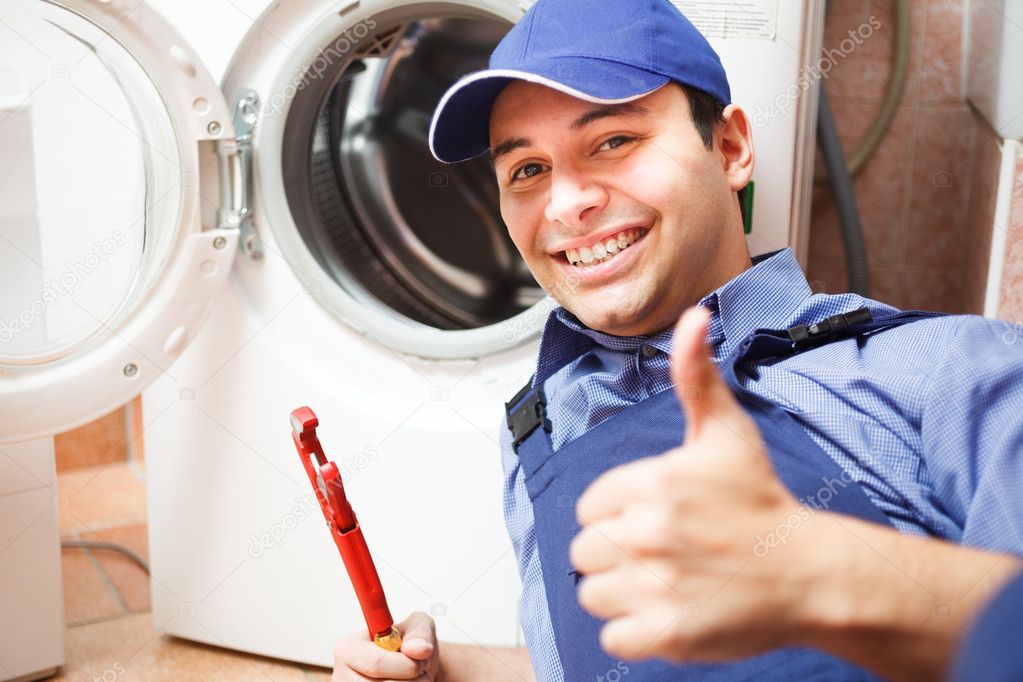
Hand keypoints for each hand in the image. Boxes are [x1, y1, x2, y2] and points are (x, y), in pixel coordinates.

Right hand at [332, 612, 440, 679]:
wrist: (409, 670)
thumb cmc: (408, 645)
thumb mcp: (417, 626)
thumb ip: (419, 632)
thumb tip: (418, 649)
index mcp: (348, 649)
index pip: (376, 663)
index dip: (406, 665)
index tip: (421, 661)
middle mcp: (342, 676)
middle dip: (413, 680)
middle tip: (422, 671)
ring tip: (416, 679)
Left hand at [569, 306, 813, 662]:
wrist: (809, 573)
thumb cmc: (761, 500)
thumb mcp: (727, 431)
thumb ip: (696, 375)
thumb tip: (694, 316)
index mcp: (651, 483)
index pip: (590, 507)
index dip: (618, 513)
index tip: (657, 516)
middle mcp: (647, 533)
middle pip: (586, 552)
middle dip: (617, 553)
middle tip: (664, 552)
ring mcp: (656, 585)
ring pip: (594, 594)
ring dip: (622, 593)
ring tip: (667, 580)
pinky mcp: (667, 633)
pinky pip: (613, 635)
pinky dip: (635, 631)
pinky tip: (669, 611)